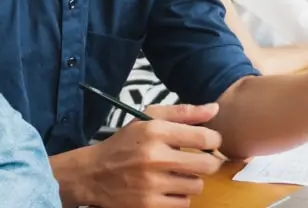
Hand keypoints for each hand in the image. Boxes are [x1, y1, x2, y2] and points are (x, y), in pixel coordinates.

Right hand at [80, 104, 225, 207]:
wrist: (92, 174)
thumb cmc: (124, 143)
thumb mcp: (147, 119)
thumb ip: (182, 112)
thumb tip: (215, 108)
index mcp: (155, 131)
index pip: (204, 137)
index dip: (214, 141)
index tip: (210, 143)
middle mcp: (154, 157)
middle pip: (207, 165)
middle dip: (208, 163)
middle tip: (199, 161)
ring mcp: (151, 184)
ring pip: (197, 186)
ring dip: (191, 181)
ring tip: (178, 174)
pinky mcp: (149, 205)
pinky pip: (183, 203)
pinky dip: (179, 197)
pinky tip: (168, 188)